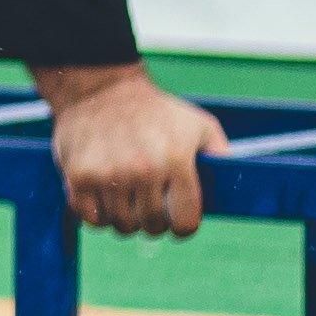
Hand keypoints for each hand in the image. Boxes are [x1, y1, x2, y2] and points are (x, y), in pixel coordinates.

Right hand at [37, 62, 222, 237]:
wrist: (100, 88)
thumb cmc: (154, 110)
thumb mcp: (197, 123)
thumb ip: (220, 153)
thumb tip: (235, 183)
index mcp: (176, 161)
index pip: (184, 222)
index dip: (183, 227)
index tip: (177, 221)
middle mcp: (143, 170)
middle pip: (152, 226)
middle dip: (154, 222)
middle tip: (149, 206)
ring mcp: (108, 174)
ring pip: (121, 226)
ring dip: (125, 219)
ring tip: (126, 200)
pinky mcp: (79, 176)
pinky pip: (91, 218)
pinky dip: (98, 215)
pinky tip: (104, 197)